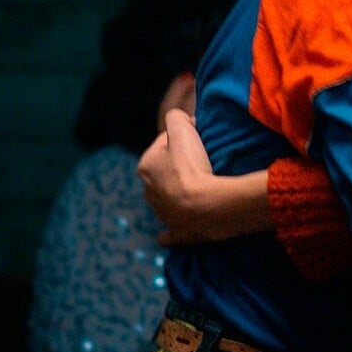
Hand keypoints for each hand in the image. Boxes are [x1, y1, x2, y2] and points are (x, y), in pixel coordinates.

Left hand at [138, 108, 217, 245]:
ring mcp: (162, 213)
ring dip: (178, 194)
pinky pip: (169, 232)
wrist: (206, 205)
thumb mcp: (182, 128)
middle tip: (203, 162)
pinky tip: (166, 235)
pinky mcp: (177, 231)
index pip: (164, 143)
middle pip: (166, 171)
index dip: (183, 138)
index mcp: (145, 166)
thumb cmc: (191, 166)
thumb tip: (180, 119)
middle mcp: (148, 192)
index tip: (200, 139)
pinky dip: (169, 232)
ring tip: (201, 188)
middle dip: (180, 166)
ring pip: (167, 199)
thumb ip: (176, 116)